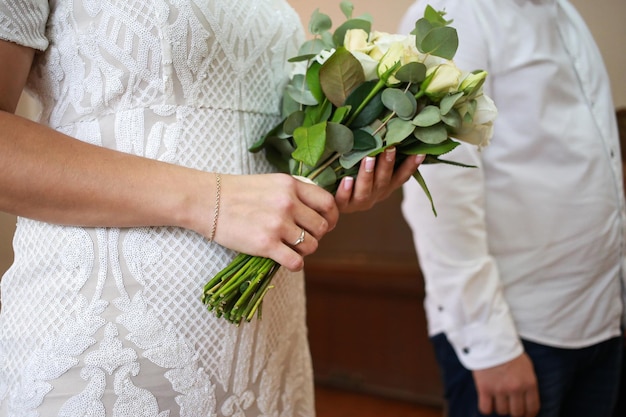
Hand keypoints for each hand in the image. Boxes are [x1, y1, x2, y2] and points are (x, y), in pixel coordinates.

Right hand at [212, 173, 337, 271]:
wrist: (206, 201)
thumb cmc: (237, 192)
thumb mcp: (271, 182)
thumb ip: (294, 193)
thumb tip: (316, 211)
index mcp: (291, 185)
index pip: (328, 203)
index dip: (331, 217)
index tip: (325, 224)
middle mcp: (288, 203)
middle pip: (322, 227)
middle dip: (315, 235)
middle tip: (301, 238)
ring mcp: (277, 224)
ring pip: (311, 246)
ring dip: (303, 250)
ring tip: (289, 247)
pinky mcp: (265, 244)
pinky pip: (296, 262)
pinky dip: (294, 264)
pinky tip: (284, 259)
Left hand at [334, 148, 424, 212]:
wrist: (328, 202)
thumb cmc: (350, 175)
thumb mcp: (367, 165)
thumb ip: (377, 153)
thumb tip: (387, 126)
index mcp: (384, 187)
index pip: (401, 176)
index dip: (411, 166)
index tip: (420, 153)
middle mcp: (374, 195)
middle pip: (384, 181)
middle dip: (387, 164)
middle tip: (389, 148)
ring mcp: (358, 202)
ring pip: (365, 189)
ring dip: (368, 174)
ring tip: (368, 159)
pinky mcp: (341, 205)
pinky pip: (344, 199)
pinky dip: (346, 190)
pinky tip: (347, 180)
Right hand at [472, 353, 539, 416]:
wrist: (490, 341)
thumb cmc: (509, 353)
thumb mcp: (526, 367)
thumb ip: (528, 384)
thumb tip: (527, 401)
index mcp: (529, 383)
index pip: (532, 409)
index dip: (528, 414)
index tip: (524, 414)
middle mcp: (516, 388)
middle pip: (517, 413)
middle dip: (513, 411)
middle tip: (509, 405)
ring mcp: (500, 389)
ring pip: (501, 411)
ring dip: (499, 407)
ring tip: (497, 398)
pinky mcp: (484, 388)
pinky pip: (485, 409)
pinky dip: (486, 408)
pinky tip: (487, 401)